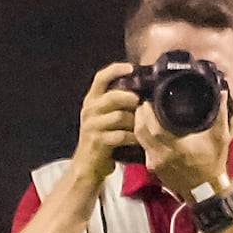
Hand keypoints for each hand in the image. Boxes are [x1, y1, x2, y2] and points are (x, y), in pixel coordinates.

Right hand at [67, 62, 140, 187]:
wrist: (88, 165)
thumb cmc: (103, 139)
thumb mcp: (107, 117)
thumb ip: (119, 103)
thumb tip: (142, 92)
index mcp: (92, 100)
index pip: (100, 78)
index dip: (116, 70)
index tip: (132, 68)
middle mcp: (89, 110)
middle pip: (112, 96)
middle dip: (131, 98)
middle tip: (142, 103)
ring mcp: (92, 126)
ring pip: (119, 116)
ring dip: (135, 121)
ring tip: (144, 125)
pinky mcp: (97, 141)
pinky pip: (120, 135)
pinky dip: (133, 137)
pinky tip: (139, 140)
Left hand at [139, 81, 232, 199]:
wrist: (207, 190)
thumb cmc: (213, 164)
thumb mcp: (220, 137)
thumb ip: (220, 114)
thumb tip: (221, 92)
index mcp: (175, 147)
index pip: (151, 126)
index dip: (146, 111)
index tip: (148, 99)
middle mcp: (160, 155)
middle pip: (140, 131)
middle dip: (140, 115)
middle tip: (144, 102)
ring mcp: (155, 163)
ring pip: (139, 139)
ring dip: (139, 125)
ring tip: (144, 112)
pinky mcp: (153, 168)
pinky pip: (143, 148)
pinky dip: (144, 137)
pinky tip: (149, 129)